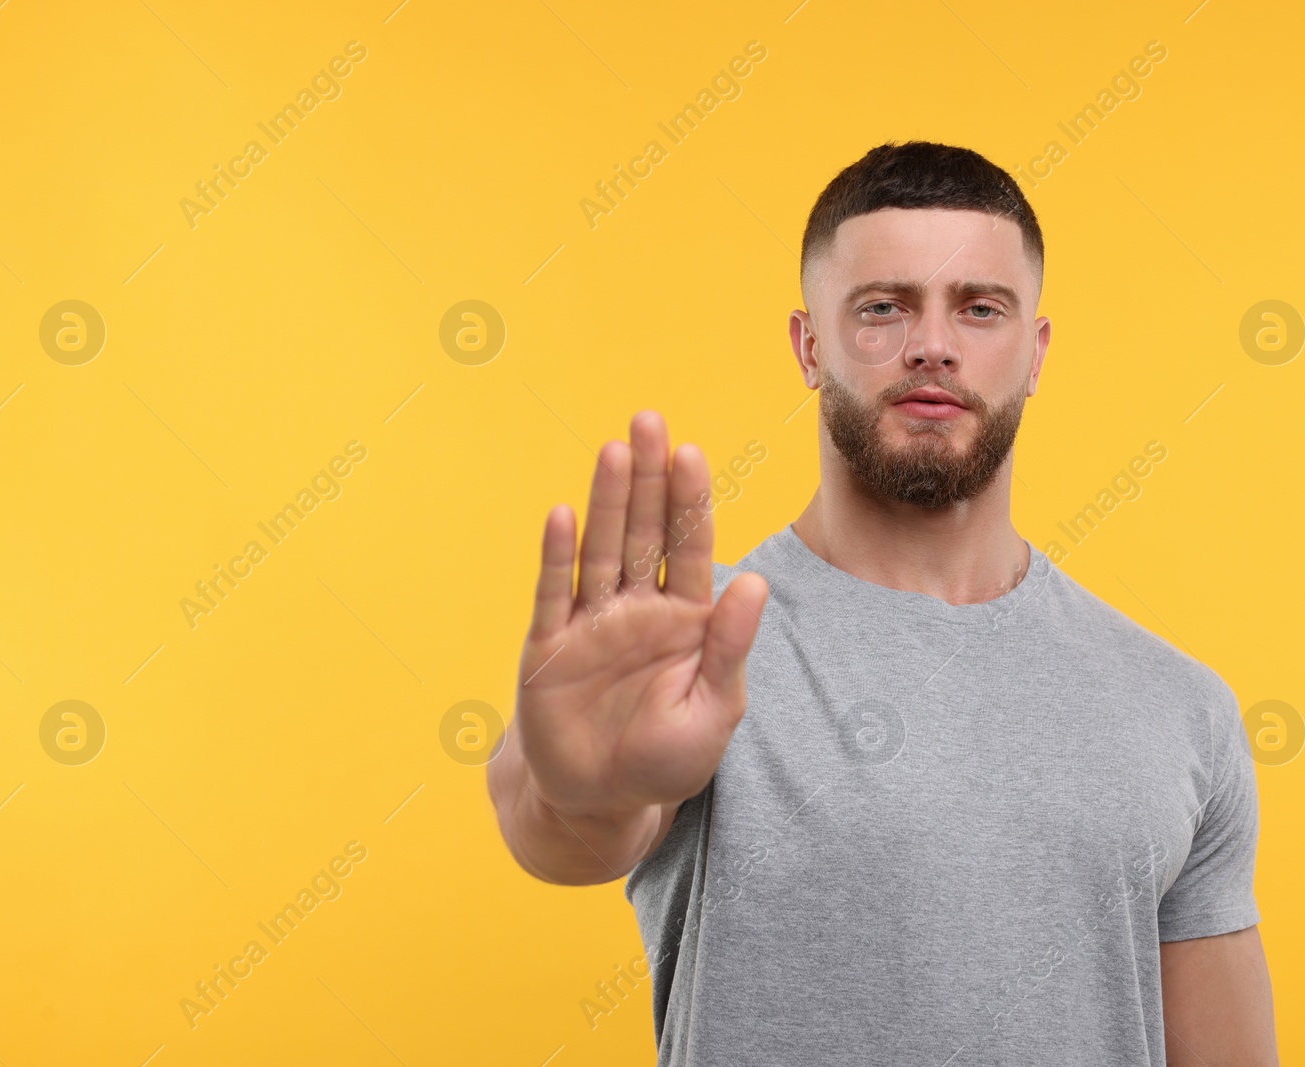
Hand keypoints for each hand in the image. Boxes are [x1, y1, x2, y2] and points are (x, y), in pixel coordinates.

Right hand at [514, 410, 768, 820]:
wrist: (598, 801)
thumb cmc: (665, 760)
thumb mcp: (714, 711)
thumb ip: (730, 645)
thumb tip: (755, 581)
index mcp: (685, 620)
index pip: (689, 547)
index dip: (689, 502)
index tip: (691, 454)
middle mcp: (637, 608)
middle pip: (642, 531)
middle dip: (646, 478)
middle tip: (648, 421)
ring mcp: (592, 623)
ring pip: (600, 549)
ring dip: (606, 501)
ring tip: (613, 450)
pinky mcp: (550, 646)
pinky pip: (553, 593)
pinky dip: (558, 556)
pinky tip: (563, 515)